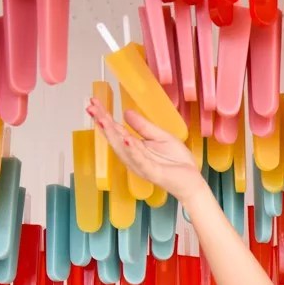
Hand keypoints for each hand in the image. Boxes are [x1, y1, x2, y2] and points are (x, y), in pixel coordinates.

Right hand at [85, 98, 206, 201]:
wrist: (192, 181)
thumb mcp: (161, 137)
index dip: (104, 117)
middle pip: (114, 138)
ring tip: (102, 120)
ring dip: (111, 135)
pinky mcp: (152, 172)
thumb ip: (143, 126)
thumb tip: (125, 112)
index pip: (116, 130)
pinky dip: (132, 150)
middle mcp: (133, 156)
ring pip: (122, 149)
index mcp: (135, 147)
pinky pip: (139, 160)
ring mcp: (141, 165)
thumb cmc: (178, 162)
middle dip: (102, 123)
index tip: (93, 103)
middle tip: (91, 108)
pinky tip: (126, 139)